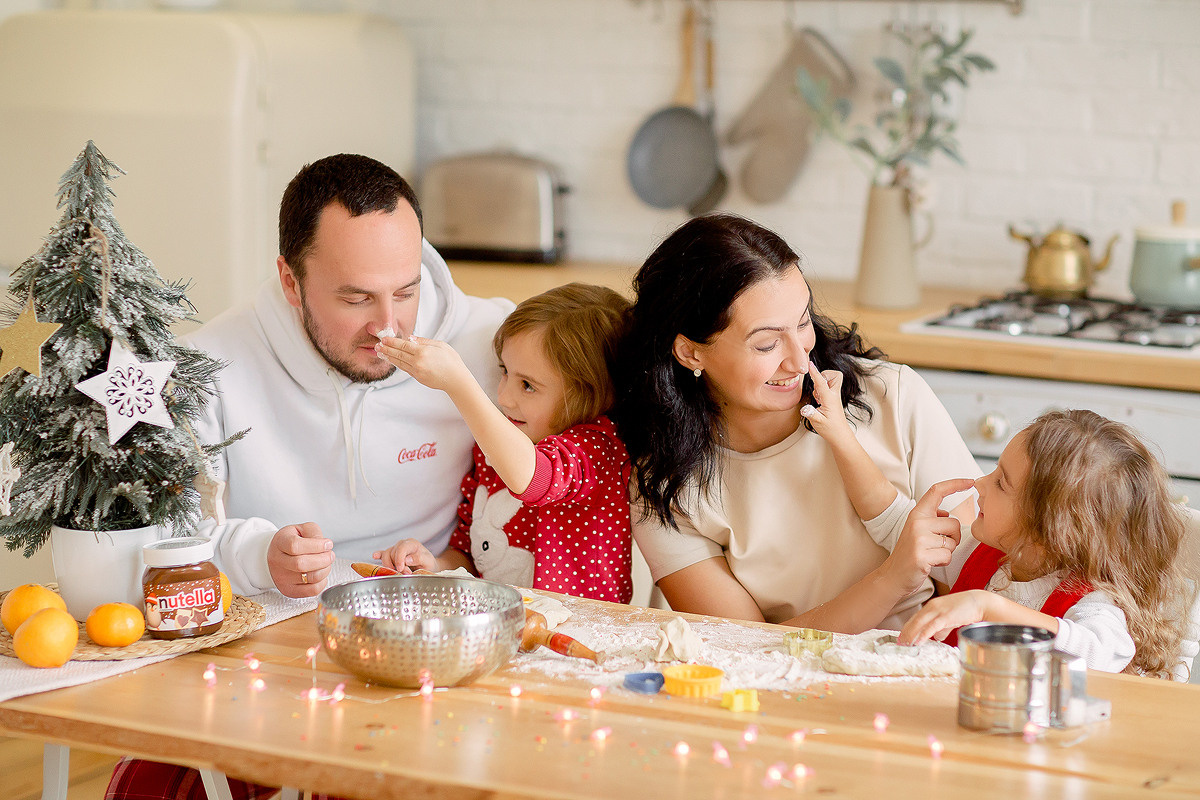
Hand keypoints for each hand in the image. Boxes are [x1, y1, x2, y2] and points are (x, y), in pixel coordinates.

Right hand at [267, 522, 333, 597]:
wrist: (278, 555)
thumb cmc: (292, 541)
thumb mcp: (302, 529)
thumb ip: (314, 533)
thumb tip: (324, 546)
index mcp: (280, 542)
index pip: (295, 546)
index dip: (316, 545)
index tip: (328, 544)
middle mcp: (277, 561)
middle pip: (301, 564)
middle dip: (323, 559)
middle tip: (330, 555)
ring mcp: (281, 578)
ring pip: (309, 578)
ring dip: (325, 570)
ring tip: (326, 563)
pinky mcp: (289, 590)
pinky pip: (311, 591)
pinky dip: (322, 582)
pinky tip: (321, 573)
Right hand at [374, 539, 438, 573]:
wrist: (427, 566)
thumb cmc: (428, 563)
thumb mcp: (428, 561)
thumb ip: (418, 558)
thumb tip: (407, 559)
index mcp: (412, 543)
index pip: (402, 548)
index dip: (399, 559)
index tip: (401, 569)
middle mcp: (402, 544)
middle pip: (393, 553)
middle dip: (397, 565)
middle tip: (406, 573)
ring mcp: (396, 549)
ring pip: (386, 555)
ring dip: (389, 565)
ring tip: (398, 572)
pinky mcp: (391, 555)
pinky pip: (383, 554)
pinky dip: (379, 555)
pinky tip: (375, 556)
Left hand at [375, 335, 471, 393]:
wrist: (456, 380)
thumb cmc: (452, 361)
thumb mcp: (441, 345)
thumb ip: (424, 341)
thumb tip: (411, 338)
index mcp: (423, 352)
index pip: (403, 345)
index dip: (392, 342)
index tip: (384, 339)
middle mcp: (418, 362)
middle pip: (398, 354)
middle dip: (387, 349)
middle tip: (377, 345)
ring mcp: (417, 371)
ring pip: (399, 362)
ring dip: (389, 357)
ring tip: (380, 353)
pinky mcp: (418, 377)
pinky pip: (405, 369)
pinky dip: (397, 364)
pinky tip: (392, 360)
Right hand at [799, 362, 852, 443]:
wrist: (840, 436)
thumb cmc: (830, 429)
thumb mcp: (818, 423)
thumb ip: (811, 414)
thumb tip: (804, 408)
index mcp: (830, 399)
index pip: (821, 382)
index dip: (815, 373)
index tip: (809, 364)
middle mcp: (834, 395)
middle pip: (835, 375)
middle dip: (825, 374)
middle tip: (817, 384)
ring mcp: (834, 397)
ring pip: (831, 380)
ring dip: (822, 383)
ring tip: (817, 397)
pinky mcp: (833, 399)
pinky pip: (828, 387)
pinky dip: (822, 388)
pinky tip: (818, 399)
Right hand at [882, 478, 976, 598]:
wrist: (893, 576)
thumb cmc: (910, 553)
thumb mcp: (917, 530)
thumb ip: (932, 519)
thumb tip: (947, 513)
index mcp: (917, 514)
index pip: (937, 491)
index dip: (955, 484)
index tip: (970, 481)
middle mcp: (917, 522)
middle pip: (954, 523)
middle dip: (953, 537)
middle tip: (937, 545)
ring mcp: (919, 538)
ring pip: (953, 541)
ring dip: (947, 551)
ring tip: (931, 554)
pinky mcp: (922, 555)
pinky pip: (947, 555)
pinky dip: (943, 561)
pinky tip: (930, 563)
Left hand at [899, 590, 993, 643]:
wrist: (980, 602)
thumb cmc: (967, 609)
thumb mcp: (951, 618)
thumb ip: (943, 627)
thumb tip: (936, 637)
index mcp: (932, 606)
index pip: (915, 618)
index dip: (907, 628)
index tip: (902, 637)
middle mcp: (932, 607)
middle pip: (914, 621)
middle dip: (905, 633)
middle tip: (899, 643)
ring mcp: (938, 611)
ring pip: (919, 623)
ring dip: (911, 635)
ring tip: (905, 644)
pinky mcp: (946, 616)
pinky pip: (931, 627)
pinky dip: (923, 634)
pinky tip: (918, 641)